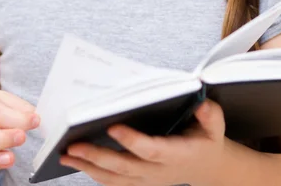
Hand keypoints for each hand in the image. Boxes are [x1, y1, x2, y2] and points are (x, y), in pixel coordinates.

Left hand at [60, 98, 226, 185]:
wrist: (207, 168)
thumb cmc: (207, 140)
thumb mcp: (216, 126)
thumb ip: (210, 115)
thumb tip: (202, 103)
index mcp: (176, 154)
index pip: (150, 149)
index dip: (132, 140)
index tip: (112, 126)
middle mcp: (158, 171)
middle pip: (123, 167)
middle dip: (96, 156)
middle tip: (72, 145)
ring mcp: (147, 180)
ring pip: (114, 178)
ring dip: (88, 167)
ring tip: (65, 154)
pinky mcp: (139, 182)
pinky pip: (113, 182)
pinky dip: (94, 173)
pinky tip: (77, 162)